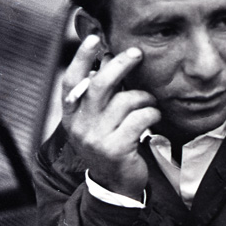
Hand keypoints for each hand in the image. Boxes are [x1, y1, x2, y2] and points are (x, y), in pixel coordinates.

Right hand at [62, 34, 160, 198]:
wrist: (116, 185)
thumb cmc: (111, 145)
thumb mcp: (98, 121)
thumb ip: (100, 95)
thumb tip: (109, 58)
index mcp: (71, 116)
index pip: (71, 81)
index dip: (81, 58)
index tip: (94, 39)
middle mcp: (79, 126)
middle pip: (100, 85)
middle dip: (120, 64)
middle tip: (137, 53)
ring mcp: (96, 139)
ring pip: (126, 101)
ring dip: (144, 99)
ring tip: (150, 105)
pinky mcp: (116, 149)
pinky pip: (141, 118)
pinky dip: (152, 114)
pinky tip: (154, 119)